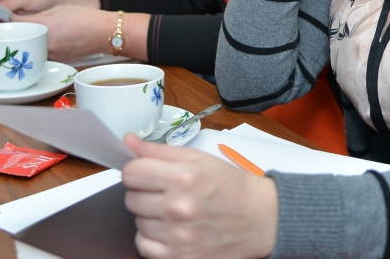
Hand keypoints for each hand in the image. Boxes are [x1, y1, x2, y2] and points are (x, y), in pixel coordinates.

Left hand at [10, 6, 113, 61]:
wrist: (105, 33)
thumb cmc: (85, 18)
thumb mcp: (56, 10)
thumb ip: (35, 15)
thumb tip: (15, 18)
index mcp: (45, 29)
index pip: (17, 25)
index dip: (5, 21)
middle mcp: (46, 45)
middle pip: (21, 41)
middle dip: (13, 36)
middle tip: (7, 29)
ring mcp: (52, 56)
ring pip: (31, 50)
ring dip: (25, 44)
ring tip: (23, 36)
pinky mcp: (58, 61)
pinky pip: (42, 55)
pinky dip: (38, 49)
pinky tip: (41, 43)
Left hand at [122, 134, 277, 258]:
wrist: (261, 218)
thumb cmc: (231, 186)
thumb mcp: (198, 159)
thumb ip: (159, 151)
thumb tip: (128, 142)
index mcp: (183, 177)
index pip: (131, 173)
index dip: (138, 171)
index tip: (147, 173)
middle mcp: (178, 208)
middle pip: (131, 198)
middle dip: (145, 192)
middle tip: (166, 192)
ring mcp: (178, 237)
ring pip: (137, 222)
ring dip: (151, 216)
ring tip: (174, 210)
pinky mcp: (179, 258)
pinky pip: (144, 246)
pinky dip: (153, 239)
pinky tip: (171, 229)